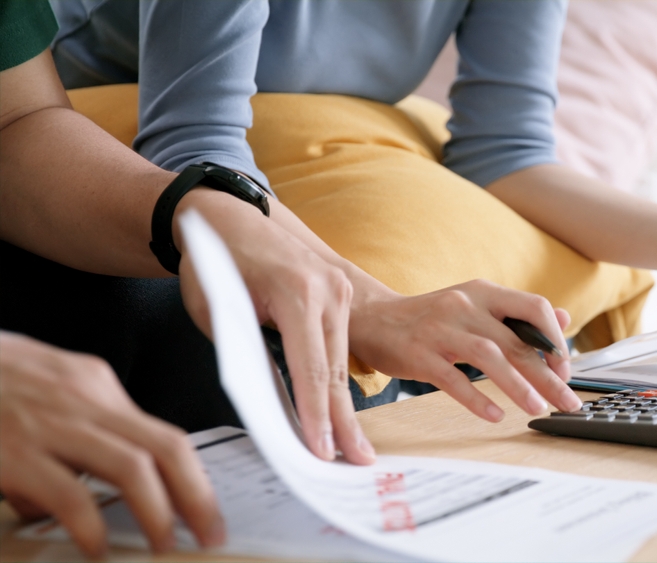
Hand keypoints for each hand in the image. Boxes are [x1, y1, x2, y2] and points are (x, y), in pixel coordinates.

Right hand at [0, 332, 224, 556]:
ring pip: (132, 467)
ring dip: (158, 513)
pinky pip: (69, 493)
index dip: (194, 476)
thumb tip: (89, 496)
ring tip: (165, 546)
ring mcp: (49, 423)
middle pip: (166, 447)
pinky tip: (96, 548)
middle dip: (197, 495)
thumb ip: (73, 435)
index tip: (207, 509)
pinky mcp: (12, 452)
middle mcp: (83, 398)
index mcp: (94, 384)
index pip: (163, 433)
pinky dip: (89, 526)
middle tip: (210, 533)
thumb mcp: (40, 392)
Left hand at [174, 189, 374, 463]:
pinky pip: (340, 346)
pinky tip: (342, 411)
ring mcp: (339, 290)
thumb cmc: (213, 264)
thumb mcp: (216, 312)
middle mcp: (328, 289)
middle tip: (357, 461)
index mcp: (297, 292)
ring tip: (354, 446)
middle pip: (335, 370)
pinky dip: (338, 381)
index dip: (316, 415)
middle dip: (343, 420)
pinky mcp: (341, 294)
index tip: (322, 451)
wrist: (230, 218)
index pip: (310, 368)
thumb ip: (245, 353)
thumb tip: (272, 402)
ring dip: (344, 405)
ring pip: (342, 361)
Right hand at [349, 279, 580, 418]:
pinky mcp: (418, 354)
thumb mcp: (475, 305)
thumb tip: (564, 319)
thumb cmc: (430, 318)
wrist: (372, 318)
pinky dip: (476, 398)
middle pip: (516, 340)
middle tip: (566, 402)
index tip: (564, 369)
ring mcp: (440, 329)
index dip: (555, 338)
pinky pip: (452, 378)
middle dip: (547, 375)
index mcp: (484, 292)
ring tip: (536, 408)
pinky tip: (494, 414)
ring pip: (489, 356)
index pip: (535, 307)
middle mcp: (465, 305)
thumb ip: (517, 314)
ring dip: (517, 385)